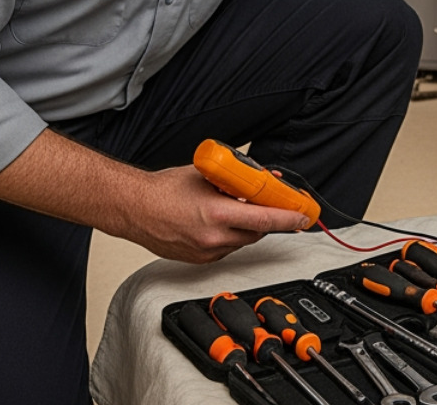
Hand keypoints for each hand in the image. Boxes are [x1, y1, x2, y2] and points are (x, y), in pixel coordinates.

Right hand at [126, 166, 311, 263]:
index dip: (288, 218)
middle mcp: (213, 238)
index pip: (264, 220)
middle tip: (276, 206)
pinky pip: (226, 249)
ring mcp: (206, 252)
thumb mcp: (206, 176)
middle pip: (257, 233)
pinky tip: (221, 222)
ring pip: (242, 242)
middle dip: (269, 220)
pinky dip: (231, 236)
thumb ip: (235, 181)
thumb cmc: (163, 190)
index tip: (302, 215)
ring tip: (240, 209)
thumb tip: (260, 179)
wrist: (134, 208)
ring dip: (248, 228)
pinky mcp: (199, 260)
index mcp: (216, 214)